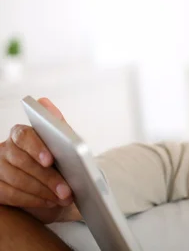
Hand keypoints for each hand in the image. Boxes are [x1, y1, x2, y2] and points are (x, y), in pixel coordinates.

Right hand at [0, 98, 81, 222]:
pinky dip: (32, 200)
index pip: (24, 136)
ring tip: (63, 197)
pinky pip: (10, 195)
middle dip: (47, 177)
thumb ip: (56, 124)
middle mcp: (4, 148)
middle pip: (21, 162)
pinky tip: (49, 201)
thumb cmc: (56, 159)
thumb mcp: (61, 141)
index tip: (50, 160)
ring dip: (42, 191)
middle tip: (66, 189)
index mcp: (20, 133)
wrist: (50, 182)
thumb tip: (43, 101)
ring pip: (16, 180)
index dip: (36, 148)